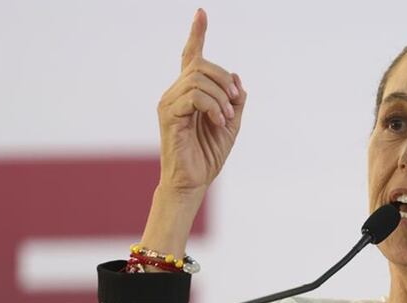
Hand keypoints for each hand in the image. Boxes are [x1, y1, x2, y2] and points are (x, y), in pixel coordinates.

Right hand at [156, 8, 245, 194]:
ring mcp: (169, 102)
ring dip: (219, 96)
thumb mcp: (231, 124)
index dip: (197, 34)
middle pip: (200, 66)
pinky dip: (212, 106)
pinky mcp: (169, 115)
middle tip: (233, 102)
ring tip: (225, 118)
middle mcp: (176, 93)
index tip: (201, 13)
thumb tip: (237, 78)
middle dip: (223, 79)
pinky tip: (218, 121)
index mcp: (190, 93)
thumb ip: (235, 101)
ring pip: (198, 79)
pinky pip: (193, 96)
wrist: (193, 182)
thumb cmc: (207, 155)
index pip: (191, 56)